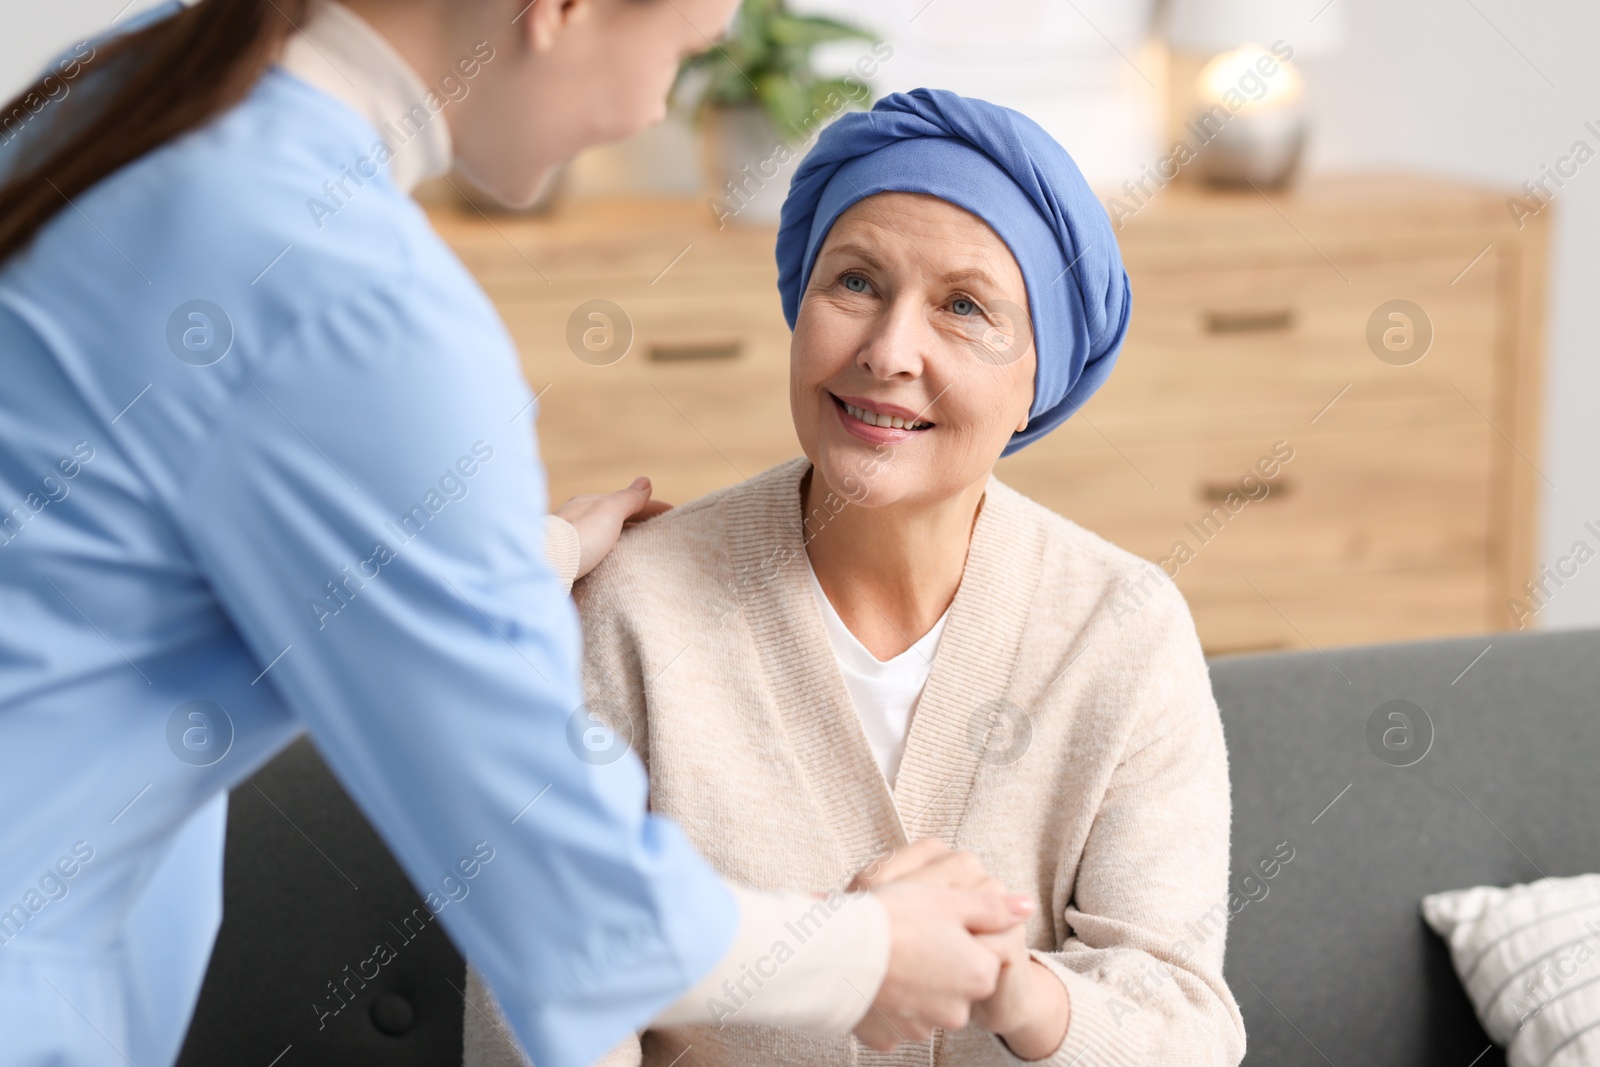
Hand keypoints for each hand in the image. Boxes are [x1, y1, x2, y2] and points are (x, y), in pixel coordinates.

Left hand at [553, 476, 671, 579]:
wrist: (540, 570)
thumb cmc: (576, 538)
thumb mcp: (608, 511)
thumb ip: (628, 498)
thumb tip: (645, 480)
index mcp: (588, 505)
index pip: (628, 502)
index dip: (654, 508)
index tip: (676, 515)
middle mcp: (577, 522)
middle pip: (614, 521)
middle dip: (636, 525)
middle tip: (661, 537)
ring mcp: (570, 545)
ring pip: (602, 541)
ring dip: (620, 546)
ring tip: (641, 558)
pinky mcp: (566, 568)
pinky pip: (592, 561)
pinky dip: (606, 562)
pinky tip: (611, 573)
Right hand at [852, 841, 1066, 1055]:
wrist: (834, 948)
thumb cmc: (894, 917)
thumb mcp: (949, 900)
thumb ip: (992, 907)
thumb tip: (1026, 906)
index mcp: (979, 974)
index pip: (981, 952)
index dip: (956, 932)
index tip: (930, 919)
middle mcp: (956, 1009)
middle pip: (954, 980)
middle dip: (936, 960)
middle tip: (906, 933)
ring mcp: (920, 1027)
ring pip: (924, 1001)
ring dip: (911, 982)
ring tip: (886, 953)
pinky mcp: (887, 1036)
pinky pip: (894, 1017)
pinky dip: (886, 1001)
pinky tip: (872, 977)